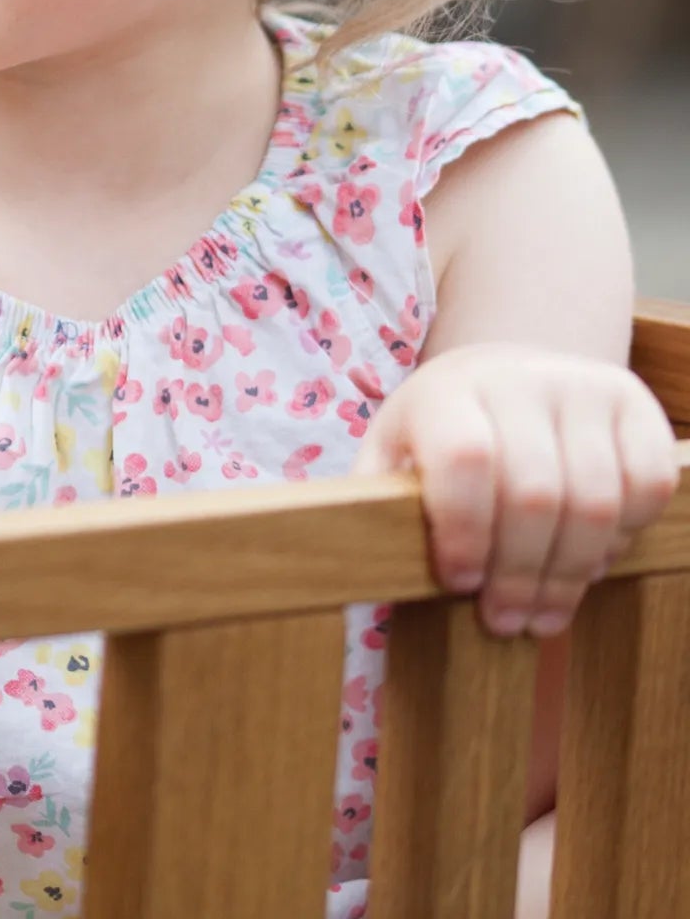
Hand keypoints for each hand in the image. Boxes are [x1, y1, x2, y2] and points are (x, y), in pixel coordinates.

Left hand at [351, 343, 679, 638]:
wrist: (506, 374)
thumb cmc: (443, 431)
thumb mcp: (395, 452)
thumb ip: (377, 500)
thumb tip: (348, 561)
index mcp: (449, 389)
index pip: (466, 459)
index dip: (465, 531)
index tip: (458, 582)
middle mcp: (519, 379)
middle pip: (535, 495)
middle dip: (518, 576)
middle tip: (504, 621)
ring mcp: (583, 386)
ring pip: (595, 502)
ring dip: (570, 575)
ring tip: (542, 612)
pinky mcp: (636, 403)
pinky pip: (647, 487)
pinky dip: (623, 537)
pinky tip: (589, 560)